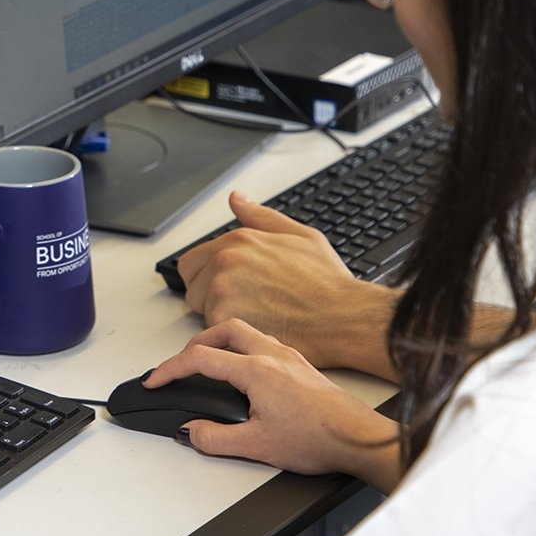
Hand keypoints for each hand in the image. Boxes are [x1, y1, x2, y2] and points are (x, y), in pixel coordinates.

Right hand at [148, 319, 402, 490]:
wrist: (359, 438)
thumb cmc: (321, 438)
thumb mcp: (257, 446)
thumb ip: (215, 438)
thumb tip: (191, 431)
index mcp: (256, 370)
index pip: (200, 359)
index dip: (169, 369)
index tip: (156, 381)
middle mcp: (273, 355)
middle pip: (222, 330)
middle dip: (193, 343)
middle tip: (179, 364)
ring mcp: (290, 357)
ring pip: (245, 331)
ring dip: (219, 341)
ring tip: (207, 362)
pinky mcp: (302, 364)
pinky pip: (263, 341)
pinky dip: (242, 346)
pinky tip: (244, 368)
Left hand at [176, 192, 399, 378]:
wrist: (343, 317)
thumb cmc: (326, 282)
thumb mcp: (300, 236)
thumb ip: (260, 217)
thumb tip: (237, 199)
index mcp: (238, 240)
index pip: (193, 261)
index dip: (209, 277)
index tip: (231, 288)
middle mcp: (225, 261)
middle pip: (192, 286)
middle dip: (211, 297)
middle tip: (247, 306)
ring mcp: (223, 289)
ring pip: (200, 310)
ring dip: (220, 316)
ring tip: (256, 317)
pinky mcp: (225, 318)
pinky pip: (211, 331)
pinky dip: (229, 336)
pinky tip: (256, 330)